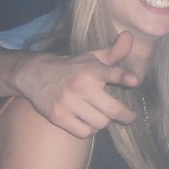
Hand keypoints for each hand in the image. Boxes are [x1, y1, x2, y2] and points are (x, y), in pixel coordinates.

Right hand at [11, 32, 139, 137]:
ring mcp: (68, 102)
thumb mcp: (92, 57)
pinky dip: (89, 129)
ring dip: (104, 121)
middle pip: (112, 109)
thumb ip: (114, 52)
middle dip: (126, 115)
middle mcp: (80, 86)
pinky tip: (87, 121)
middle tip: (130, 116)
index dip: (123, 76)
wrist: (34, 75)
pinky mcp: (58, 116)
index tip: (134, 80)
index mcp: (91, 69)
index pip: (110, 72)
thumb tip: (130, 35)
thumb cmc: (72, 67)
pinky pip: (84, 132)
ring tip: (102, 114)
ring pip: (100, 123)